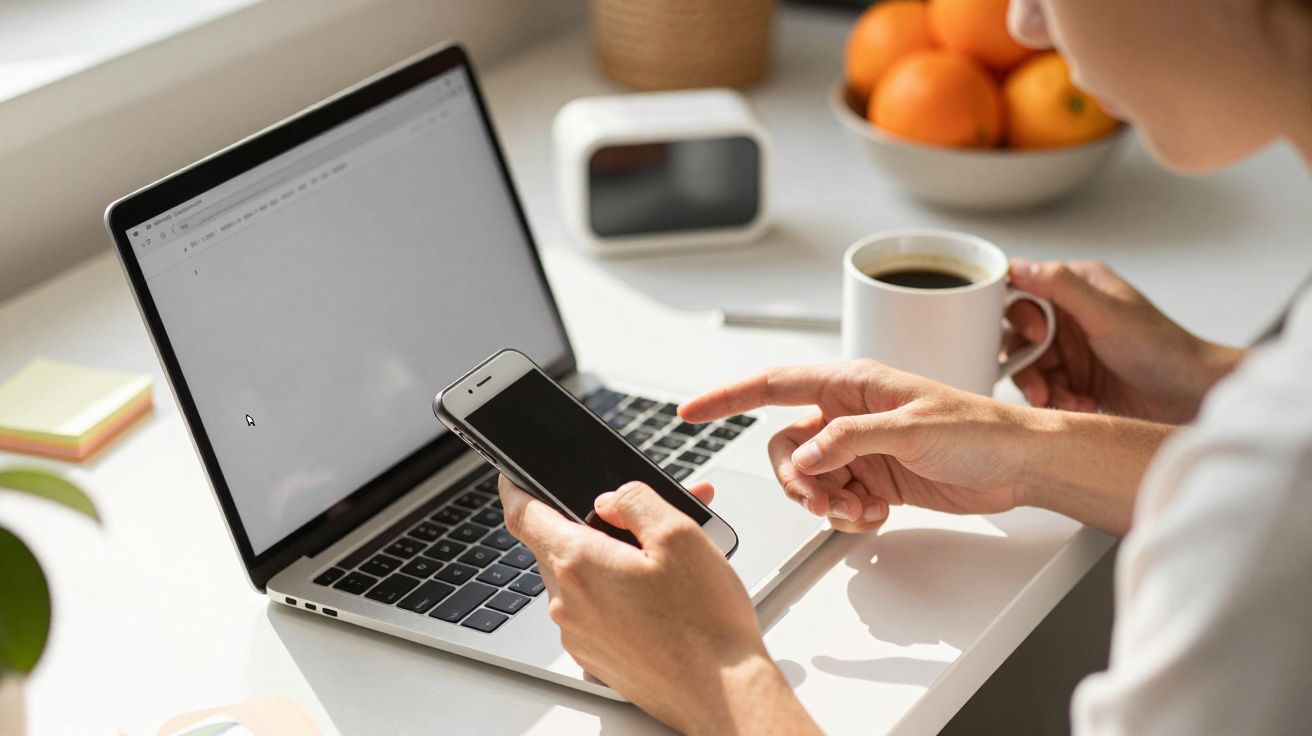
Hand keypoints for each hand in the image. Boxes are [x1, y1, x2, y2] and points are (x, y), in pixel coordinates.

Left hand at [500, 478, 818, 734]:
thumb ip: (635, 501)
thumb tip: (611, 498)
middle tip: (639, 516)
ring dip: (612, 558)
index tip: (514, 476)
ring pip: (582, 577)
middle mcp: (568, 603)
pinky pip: (596, 609)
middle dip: (595, 522)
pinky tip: (660, 594)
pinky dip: (618, 591)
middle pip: (559, 544)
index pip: (522, 514)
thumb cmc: (706, 624)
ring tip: (665, 557)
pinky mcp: (597, 657)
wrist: (722, 696)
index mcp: (578, 564)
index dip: (515, 486)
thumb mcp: (679, 535)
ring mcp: (580, 634)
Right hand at [681, 361, 1037, 532]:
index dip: (727, 397)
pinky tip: (875, 514)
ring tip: (858, 510)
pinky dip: (847, 514)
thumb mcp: (910, 429)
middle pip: (786, 446)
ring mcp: (860, 448)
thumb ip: (849, 440)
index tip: (691, 412)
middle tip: (820, 500)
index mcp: (853, 383)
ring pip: (808, 478)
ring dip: (824, 501)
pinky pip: (836, 499)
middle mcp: (849, 413)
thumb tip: (804, 457)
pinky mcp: (874, 479)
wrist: (1020, 465)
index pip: (774, 384)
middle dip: (795, 479)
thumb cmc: (980, 430)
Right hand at [1007, 259, 1243, 423]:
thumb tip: (1016, 265)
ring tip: (1062, 400)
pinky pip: (1044, 387)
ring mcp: (1071, 348)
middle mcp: (1069, 314)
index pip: (1022, 289)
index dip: (1018, 314)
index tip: (1034, 336)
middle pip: (1017, 333)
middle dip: (1026, 363)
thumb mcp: (1106, 314)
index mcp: (1076, 286)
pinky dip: (1056, 399)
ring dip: (1040, 386)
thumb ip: (1059, 286)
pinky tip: (1082, 404)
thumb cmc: (1162, 349)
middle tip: (1041, 384)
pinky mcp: (1074, 377)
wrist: (1191, 396)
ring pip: (1027, 365)